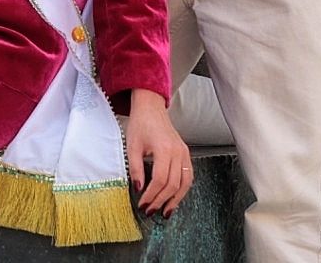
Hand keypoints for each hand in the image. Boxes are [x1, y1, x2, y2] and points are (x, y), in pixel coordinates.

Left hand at [125, 89, 191, 217]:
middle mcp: (178, 152)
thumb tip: (138, 188)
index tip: (143, 204)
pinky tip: (174, 198)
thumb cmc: (141, 124)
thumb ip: (135, 168)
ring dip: (175, 200)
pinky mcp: (186, 154)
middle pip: (173, 184)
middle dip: (161, 200)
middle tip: (151, 211)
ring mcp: (184, 153)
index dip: (151, 195)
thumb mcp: (132, 146)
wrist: (151, 109)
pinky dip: (182, 190)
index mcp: (164, 149)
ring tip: (165, 211)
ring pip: (185, 183)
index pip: (160, 180)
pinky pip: (188, 176)